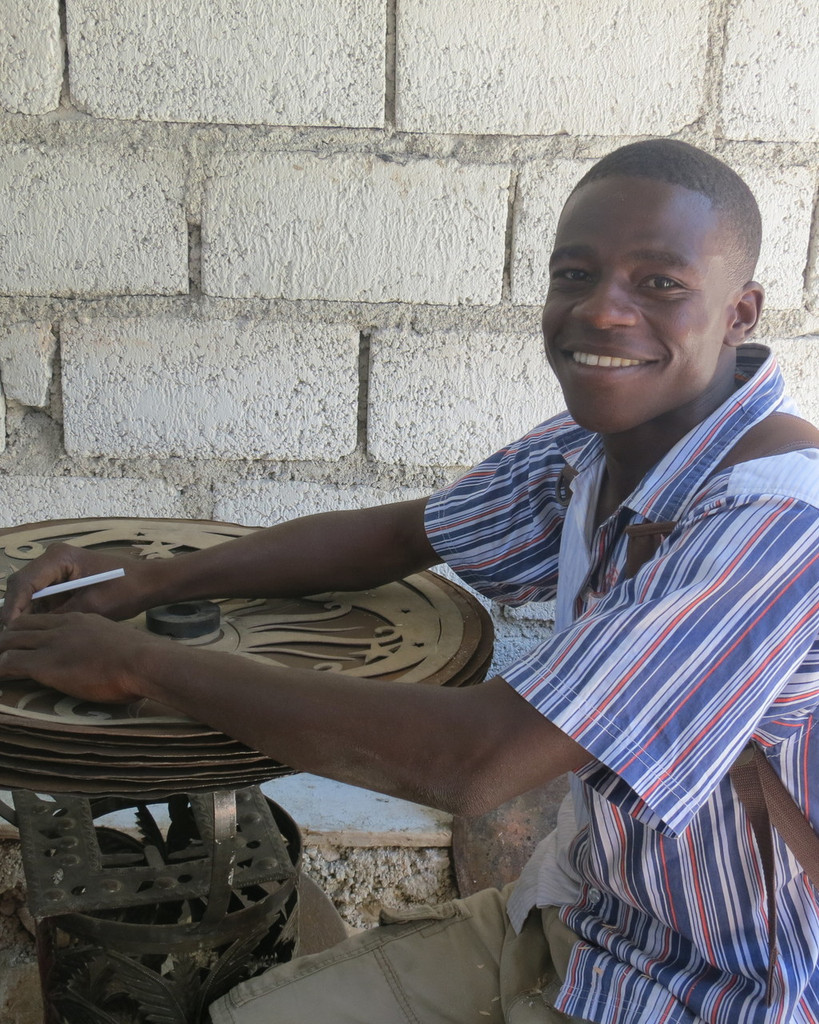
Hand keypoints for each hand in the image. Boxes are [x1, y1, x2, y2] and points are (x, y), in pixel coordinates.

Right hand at [0, 543, 158, 625]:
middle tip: (8, 640)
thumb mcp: (90, 607)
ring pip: (28, 594)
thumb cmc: (124, 590)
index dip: (13, 608)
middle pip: (21, 587)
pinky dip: (36, 615)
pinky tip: (33, 634)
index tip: (8, 631)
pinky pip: (41, 598)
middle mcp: (52, 559)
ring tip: (16, 640)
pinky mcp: (61, 581)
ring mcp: (56, 569)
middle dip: (14, 613)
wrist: (147, 583)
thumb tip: (28, 632)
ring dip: (23, 616)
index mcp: (59, 557)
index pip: (24, 583)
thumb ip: (58, 617)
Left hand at [0, 612, 168, 703]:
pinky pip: (8, 662)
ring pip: (8, 641)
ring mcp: (51, 644)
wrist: (142, 660)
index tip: (19, 642)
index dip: (24, 629)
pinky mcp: (45, 664)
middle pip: (18, 626)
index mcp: (79, 619)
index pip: (41, 619)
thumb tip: (95, 658)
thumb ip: (97, 644)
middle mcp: (60, 627)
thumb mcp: (114, 641)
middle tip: (1, 651)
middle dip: (4, 638)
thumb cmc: (139, 657)